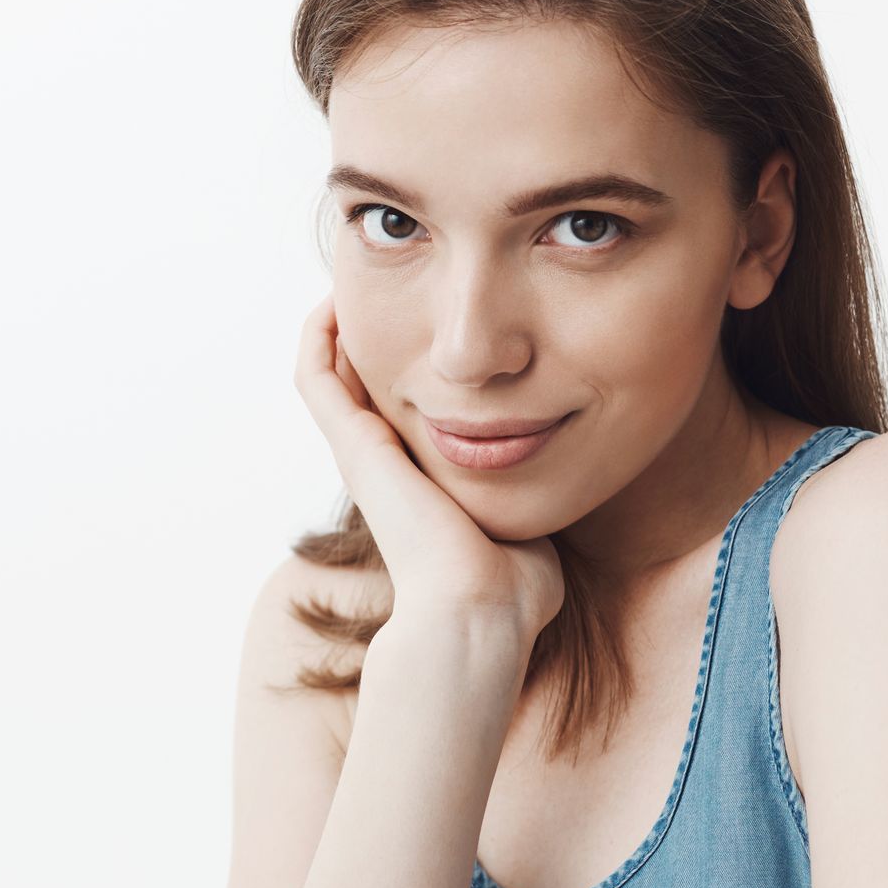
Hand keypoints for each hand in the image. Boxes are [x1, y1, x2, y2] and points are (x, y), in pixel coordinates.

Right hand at [293, 292, 565, 640]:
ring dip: (337, 325)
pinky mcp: (353, 446)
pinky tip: (335, 300)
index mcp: (423, 478)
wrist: (481, 611)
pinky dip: (317, 336)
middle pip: (363, 380)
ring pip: (328, 372)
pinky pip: (315, 375)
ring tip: (353, 276)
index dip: (410, 360)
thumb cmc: (515, 589)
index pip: (405, 405)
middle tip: (393, 282)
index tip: (432, 321)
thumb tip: (572, 482)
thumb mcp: (532, 526)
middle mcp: (386, 463)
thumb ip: (543, 499)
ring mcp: (363, 454)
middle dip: (375, 329)